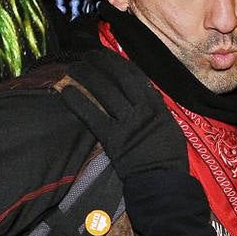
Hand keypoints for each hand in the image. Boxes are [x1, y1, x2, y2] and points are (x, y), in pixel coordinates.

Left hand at [61, 52, 188, 178]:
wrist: (163, 181)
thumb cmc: (167, 156)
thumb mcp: (168, 126)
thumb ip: (156, 108)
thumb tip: (145, 92)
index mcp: (157, 106)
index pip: (135, 76)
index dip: (118, 62)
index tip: (105, 54)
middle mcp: (143, 110)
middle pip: (118, 79)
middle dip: (101, 63)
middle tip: (86, 56)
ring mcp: (128, 124)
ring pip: (106, 92)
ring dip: (88, 77)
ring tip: (74, 68)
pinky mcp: (114, 139)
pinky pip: (94, 116)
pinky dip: (79, 102)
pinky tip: (67, 92)